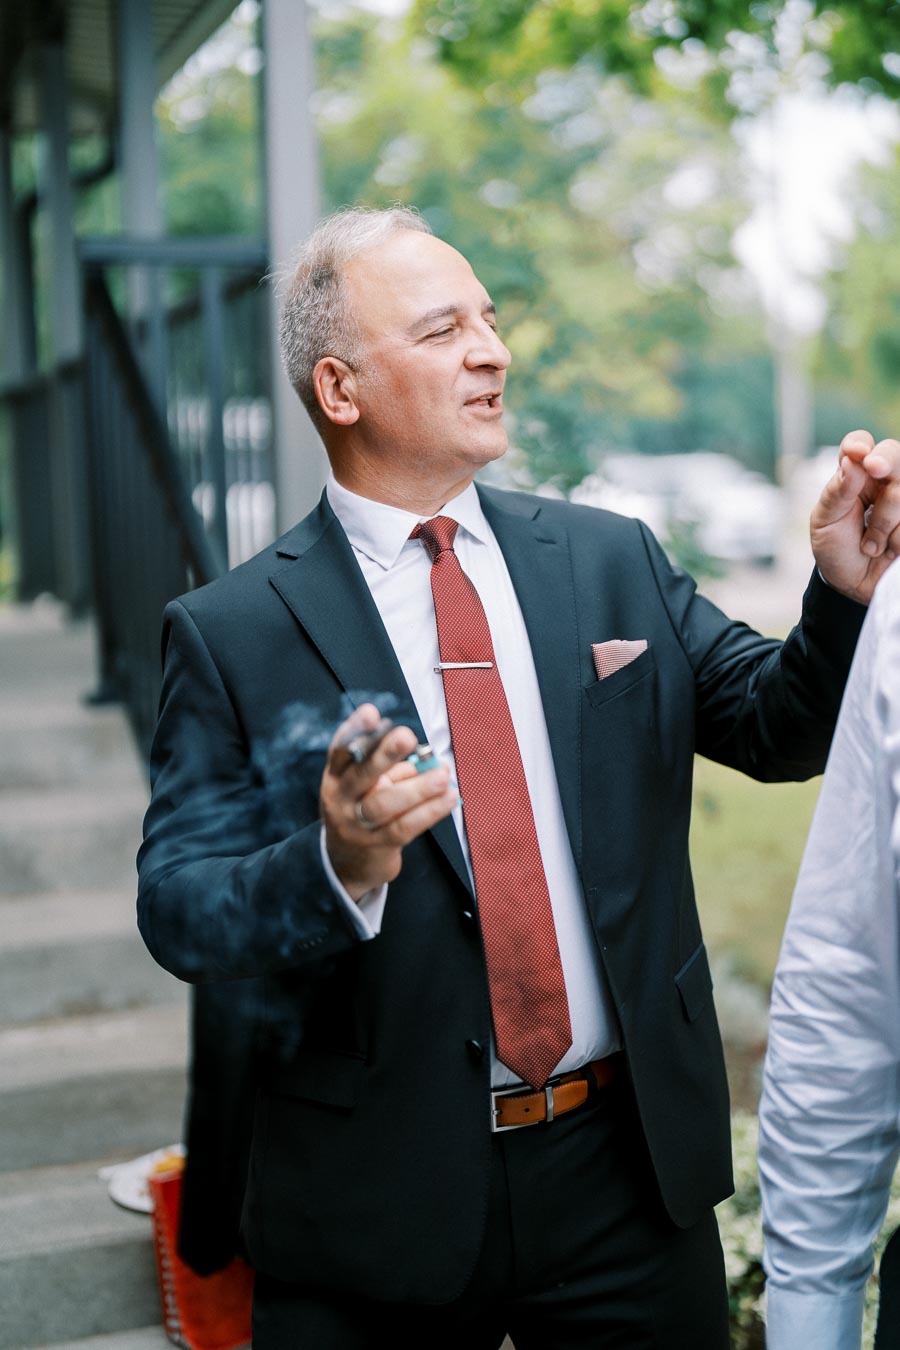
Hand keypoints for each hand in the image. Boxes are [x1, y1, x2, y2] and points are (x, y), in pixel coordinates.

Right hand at [320, 703, 456, 901]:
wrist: (347, 865)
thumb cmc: (363, 811)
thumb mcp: (368, 787)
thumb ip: (393, 769)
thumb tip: (429, 758)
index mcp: (336, 777)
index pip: (341, 750)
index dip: (355, 730)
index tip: (372, 712)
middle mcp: (340, 799)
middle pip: (361, 775)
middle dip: (384, 754)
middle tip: (407, 736)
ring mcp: (356, 825)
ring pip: (384, 804)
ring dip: (417, 788)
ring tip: (443, 775)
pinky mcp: (376, 846)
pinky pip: (404, 827)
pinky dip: (429, 812)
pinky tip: (449, 798)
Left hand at [810, 430, 899, 604]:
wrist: (853, 585)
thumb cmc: (836, 548)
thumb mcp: (825, 521)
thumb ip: (838, 490)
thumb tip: (853, 460)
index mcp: (855, 473)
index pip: (859, 444)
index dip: (860, 445)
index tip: (859, 455)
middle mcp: (885, 479)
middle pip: (894, 456)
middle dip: (885, 464)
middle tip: (875, 469)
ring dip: (884, 522)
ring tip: (870, 545)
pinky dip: (897, 540)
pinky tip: (890, 551)